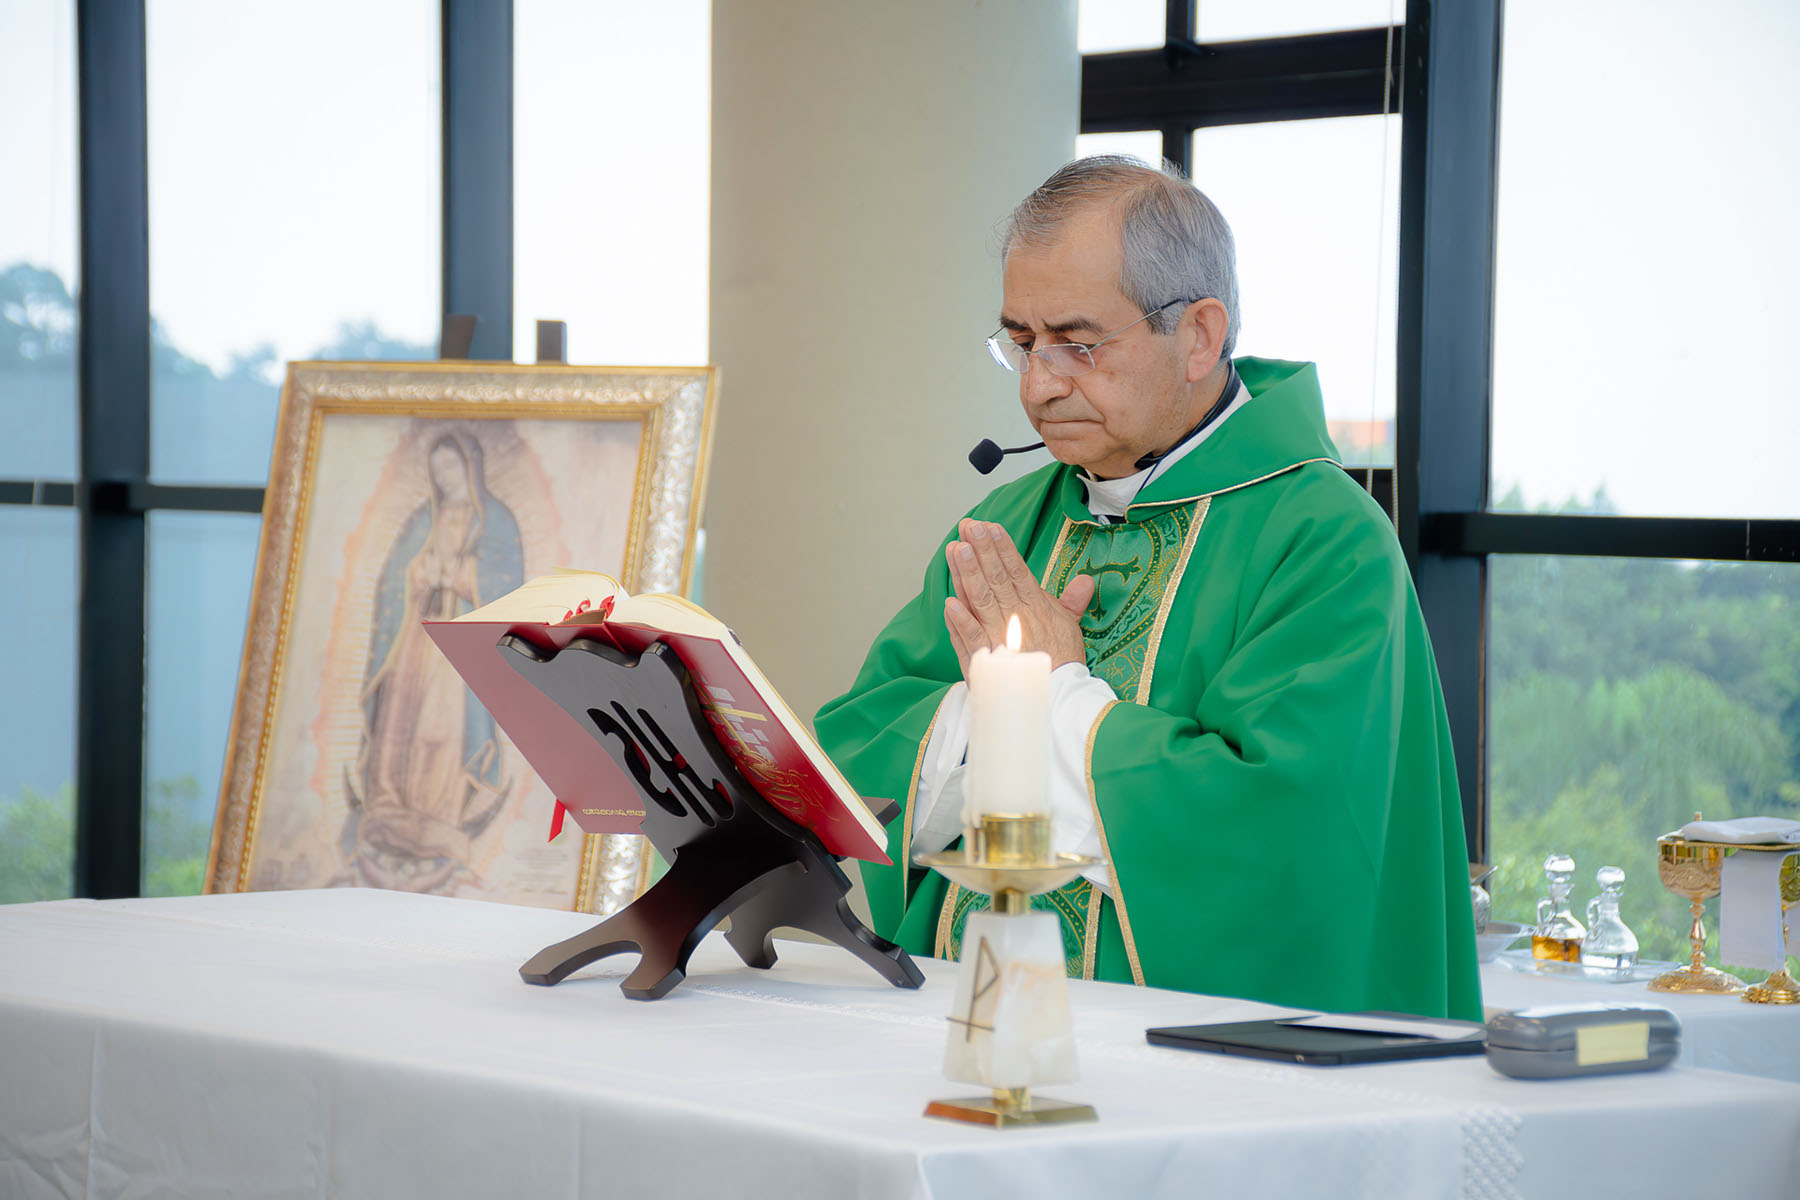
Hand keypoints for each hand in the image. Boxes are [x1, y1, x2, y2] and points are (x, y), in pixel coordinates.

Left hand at [942, 519, 1095, 677]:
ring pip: (980, 601)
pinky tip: (949, 602)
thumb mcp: (1071, 627)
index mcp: (1035, 607)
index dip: (1003, 548)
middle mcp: (1016, 618)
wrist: (1055, 697)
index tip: (990, 526)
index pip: (1017, 571)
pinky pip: (972, 639)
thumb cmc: (1059, 662)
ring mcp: (998, 638)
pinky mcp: (985, 659)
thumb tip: (1085, 580)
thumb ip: (1072, 602)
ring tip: (955, 550)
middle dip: (982, 550)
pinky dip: (961, 622)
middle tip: (969, 526)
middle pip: (996, 579)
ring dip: (967, 575)